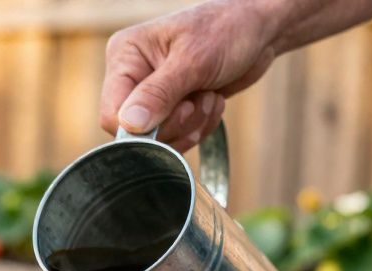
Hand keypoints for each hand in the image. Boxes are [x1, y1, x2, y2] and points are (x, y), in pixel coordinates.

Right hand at [101, 0, 280, 148]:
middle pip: (137, 132)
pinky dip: (199, 127)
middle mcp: (132, 76)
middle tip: (201, 100)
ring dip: (192, 125)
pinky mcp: (171, 107)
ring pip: (159, 138)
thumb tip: (129, 125)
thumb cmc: (226, 30)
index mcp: (125, 56)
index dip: (145, 127)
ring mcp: (151, 94)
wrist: (258, 30)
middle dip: (176, 124)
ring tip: (210, 96)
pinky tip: (212, 102)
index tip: (183, 109)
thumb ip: (159, 94)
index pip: (113, 114)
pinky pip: (176, 136)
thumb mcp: (193, 60)